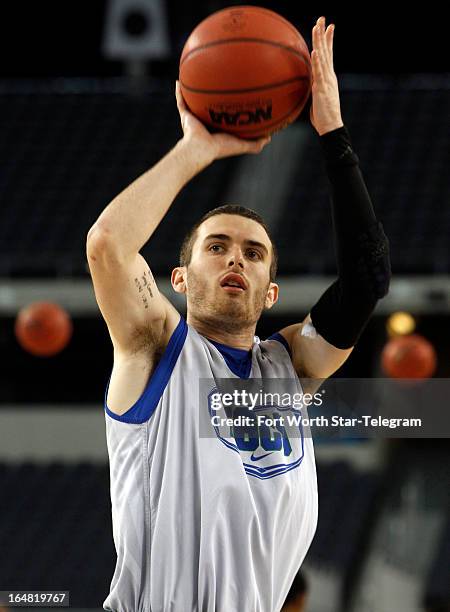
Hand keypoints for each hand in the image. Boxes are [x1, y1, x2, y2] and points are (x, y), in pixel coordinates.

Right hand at [175, 81, 270, 165]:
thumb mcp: (242, 145)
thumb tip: (269, 137)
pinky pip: (181, 101)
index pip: (223, 116)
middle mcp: (205, 123)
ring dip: (194, 92)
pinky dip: (178, 92)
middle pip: (208, 107)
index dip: (227, 108)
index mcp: (217, 129)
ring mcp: (194, 119)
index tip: (234, 98)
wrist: (202, 148)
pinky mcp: (185, 116)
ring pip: (193, 102)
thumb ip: (255, 144)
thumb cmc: (221, 148)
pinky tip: (178, 81)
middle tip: (216, 83)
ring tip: (196, 78)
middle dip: (211, 97)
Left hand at [310, 16, 343, 135]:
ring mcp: (326, 81)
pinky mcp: (322, 89)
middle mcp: (329, 76)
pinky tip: (316, 51)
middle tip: (322, 18)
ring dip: (320, 42)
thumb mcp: (317, 98)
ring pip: (323, 57)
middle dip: (324, 33)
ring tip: (317, 27)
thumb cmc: (323, 116)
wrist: (331, 127)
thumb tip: (306, 85)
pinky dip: (318, 61)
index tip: (329, 26)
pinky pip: (319, 73)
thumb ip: (313, 89)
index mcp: (328, 77)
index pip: (329, 55)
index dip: (329, 40)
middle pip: (327, 51)